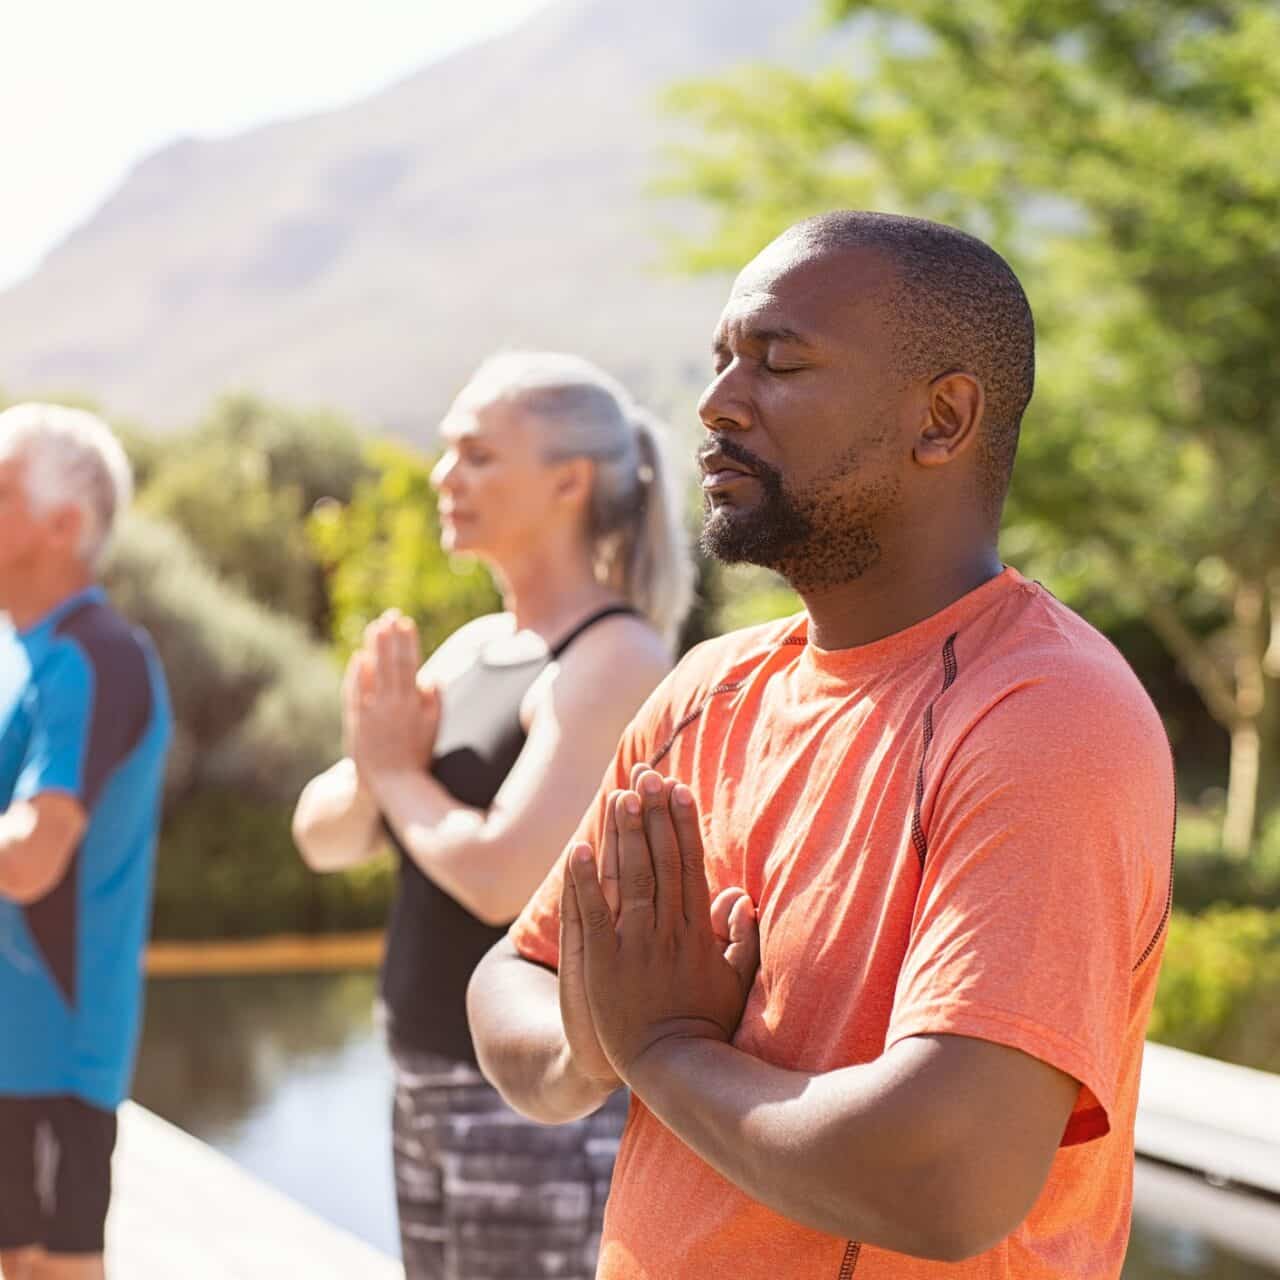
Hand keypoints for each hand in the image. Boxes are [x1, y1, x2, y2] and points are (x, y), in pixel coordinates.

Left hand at [347, 611, 439, 792]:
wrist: (392, 784)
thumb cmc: (416, 756)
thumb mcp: (433, 729)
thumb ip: (434, 701)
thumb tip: (430, 677)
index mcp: (414, 705)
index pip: (411, 664)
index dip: (408, 642)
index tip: (407, 622)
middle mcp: (393, 705)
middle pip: (391, 663)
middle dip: (390, 637)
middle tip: (390, 615)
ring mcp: (373, 712)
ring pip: (373, 673)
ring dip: (374, 648)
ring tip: (375, 627)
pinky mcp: (357, 722)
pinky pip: (355, 692)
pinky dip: (357, 674)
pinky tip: (359, 658)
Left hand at [566, 769, 758, 1082]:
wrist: (670, 1070)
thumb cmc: (704, 1027)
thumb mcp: (735, 983)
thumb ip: (742, 939)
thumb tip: (743, 897)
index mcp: (697, 932)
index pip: (690, 865)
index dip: (684, 825)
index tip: (680, 789)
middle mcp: (667, 931)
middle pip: (661, 860)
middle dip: (654, 815)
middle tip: (648, 773)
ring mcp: (634, 946)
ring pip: (631, 878)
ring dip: (625, 834)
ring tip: (621, 793)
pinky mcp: (602, 962)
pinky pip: (592, 914)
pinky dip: (585, 880)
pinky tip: (579, 847)